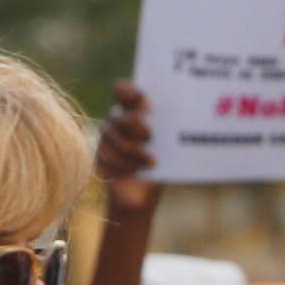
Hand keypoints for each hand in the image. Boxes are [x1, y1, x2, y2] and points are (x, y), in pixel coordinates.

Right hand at [97, 82, 159, 215]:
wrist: (144, 194)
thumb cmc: (162, 165)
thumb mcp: (170, 147)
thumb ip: (170, 131)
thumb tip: (184, 118)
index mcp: (133, 110)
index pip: (122, 90)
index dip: (128, 91)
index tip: (145, 103)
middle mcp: (118, 120)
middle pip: (116, 114)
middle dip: (132, 123)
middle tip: (149, 136)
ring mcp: (107, 138)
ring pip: (110, 135)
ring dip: (132, 149)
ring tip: (151, 162)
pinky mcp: (100, 155)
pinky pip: (105, 155)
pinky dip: (123, 164)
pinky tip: (137, 170)